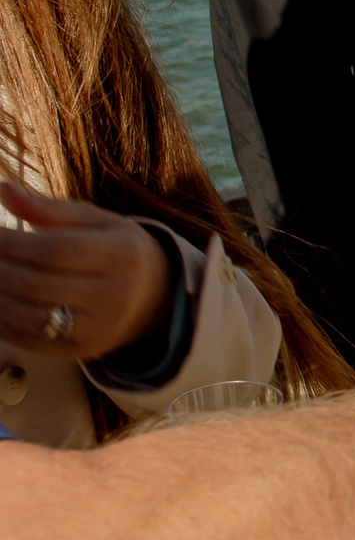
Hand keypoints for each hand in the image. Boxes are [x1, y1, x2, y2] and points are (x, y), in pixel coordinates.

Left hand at [0, 182, 174, 360]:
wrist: (155, 295)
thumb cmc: (116, 250)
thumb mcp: (96, 221)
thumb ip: (48, 208)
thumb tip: (2, 190)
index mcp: (121, 254)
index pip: (55, 250)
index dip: (11, 243)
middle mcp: (115, 295)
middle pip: (37, 285)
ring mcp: (100, 328)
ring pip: (30, 317)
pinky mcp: (84, 350)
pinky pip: (32, 341)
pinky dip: (3, 323)